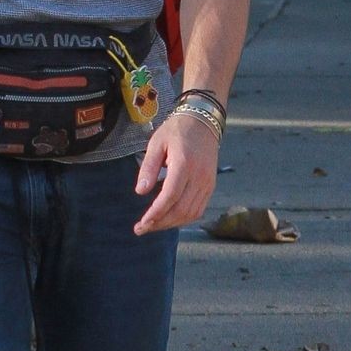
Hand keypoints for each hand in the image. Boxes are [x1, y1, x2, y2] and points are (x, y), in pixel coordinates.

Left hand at [134, 111, 220, 235]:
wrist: (203, 121)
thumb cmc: (176, 131)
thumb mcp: (157, 143)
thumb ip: (148, 168)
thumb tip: (140, 192)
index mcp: (184, 164)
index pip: (170, 196)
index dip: (155, 213)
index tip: (141, 223)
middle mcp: (199, 176)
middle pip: (180, 209)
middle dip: (160, 223)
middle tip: (141, 228)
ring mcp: (208, 183)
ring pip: (190, 213)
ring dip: (171, 223)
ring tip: (153, 225)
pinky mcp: (211, 186)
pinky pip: (198, 209)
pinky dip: (183, 218)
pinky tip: (169, 218)